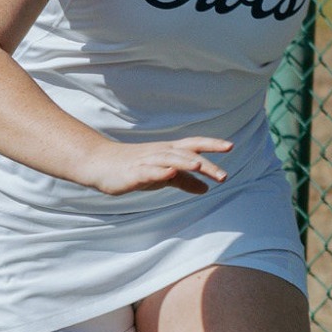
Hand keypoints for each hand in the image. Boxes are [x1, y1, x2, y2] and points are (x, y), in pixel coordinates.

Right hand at [83, 137, 234, 195]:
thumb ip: (185, 180)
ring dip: (184, 161)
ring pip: (169, 159)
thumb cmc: (135, 167)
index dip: (212, 144)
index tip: (230, 146)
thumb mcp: (164, 176)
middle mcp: (161, 152)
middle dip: (206, 163)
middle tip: (224, 176)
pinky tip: (169, 173)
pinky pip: (148, 171)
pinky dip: (159, 171)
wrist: (100, 164)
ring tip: (199, 165)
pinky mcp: (133, 172)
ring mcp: (147, 161)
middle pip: (186, 153)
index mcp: (170, 152)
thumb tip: (207, 188)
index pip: (194, 145)